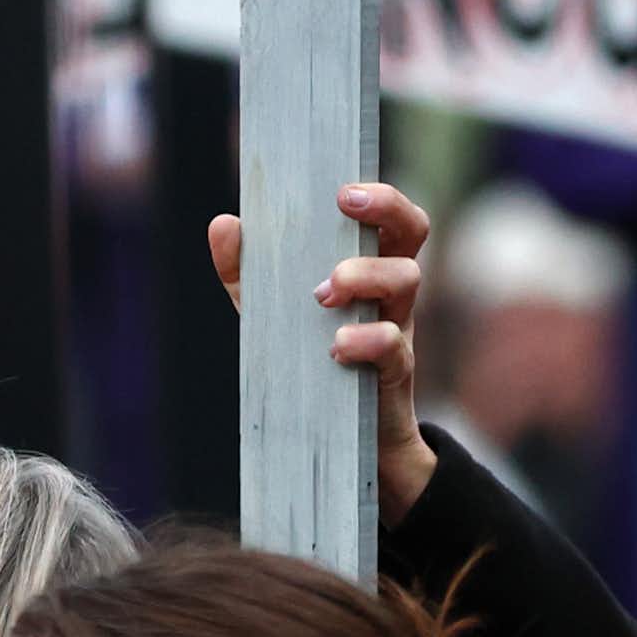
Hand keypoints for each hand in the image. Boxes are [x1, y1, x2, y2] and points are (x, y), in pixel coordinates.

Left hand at [209, 182, 439, 524]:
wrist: (345, 445)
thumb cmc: (312, 362)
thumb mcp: (274, 314)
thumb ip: (247, 272)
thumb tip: (224, 224)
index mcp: (368, 265)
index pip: (388, 215)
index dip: (378, 194)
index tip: (342, 190)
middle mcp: (391, 290)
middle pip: (413, 230)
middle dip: (386, 210)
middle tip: (346, 208)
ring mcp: (398, 327)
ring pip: (408, 279)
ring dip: (365, 274)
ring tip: (323, 294)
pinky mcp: (395, 372)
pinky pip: (395, 345)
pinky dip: (367, 338)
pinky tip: (337, 346)